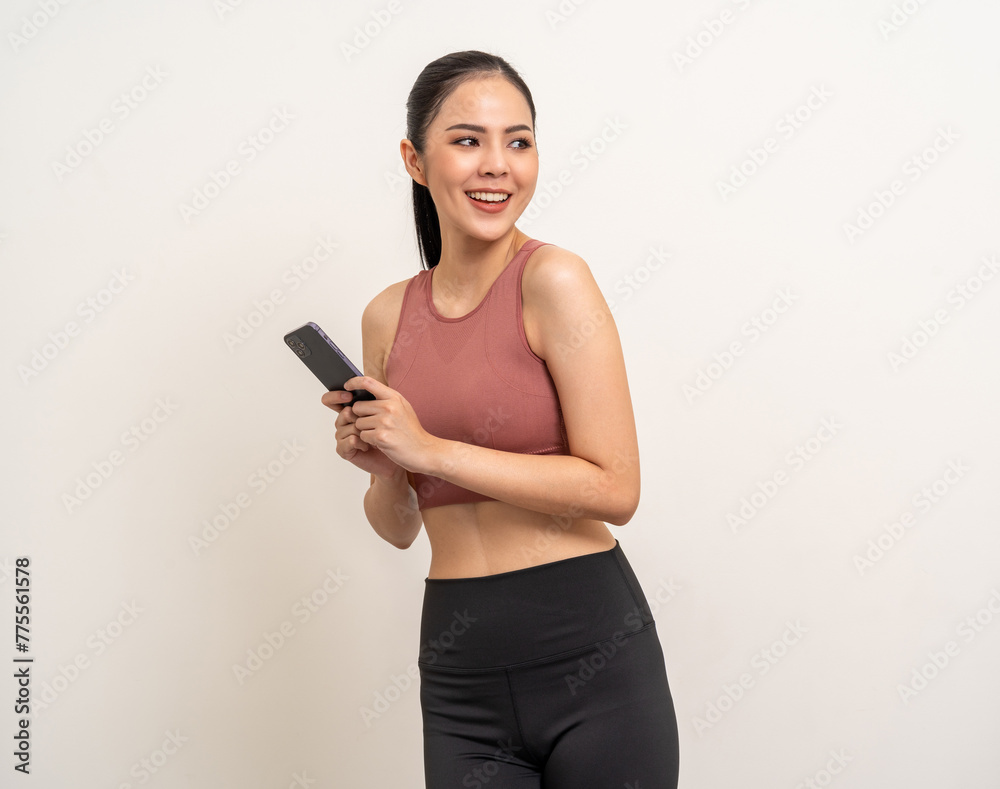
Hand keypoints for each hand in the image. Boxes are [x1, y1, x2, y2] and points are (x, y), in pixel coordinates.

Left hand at [321, 377, 436, 474]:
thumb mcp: (402, 408)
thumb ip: (385, 399)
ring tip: (381, 434)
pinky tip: (381, 442)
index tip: (346, 386)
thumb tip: (364, 393)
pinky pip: (362, 435)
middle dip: (361, 417)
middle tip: (374, 425)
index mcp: (394, 397)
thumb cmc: (411, 431)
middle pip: (357, 407)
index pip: (368, 382)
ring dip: (365, 430)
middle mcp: (389, 406)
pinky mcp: (381, 436)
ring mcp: (385, 421)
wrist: (424, 451)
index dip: (354, 382)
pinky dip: (369, 441)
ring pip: (358, 423)